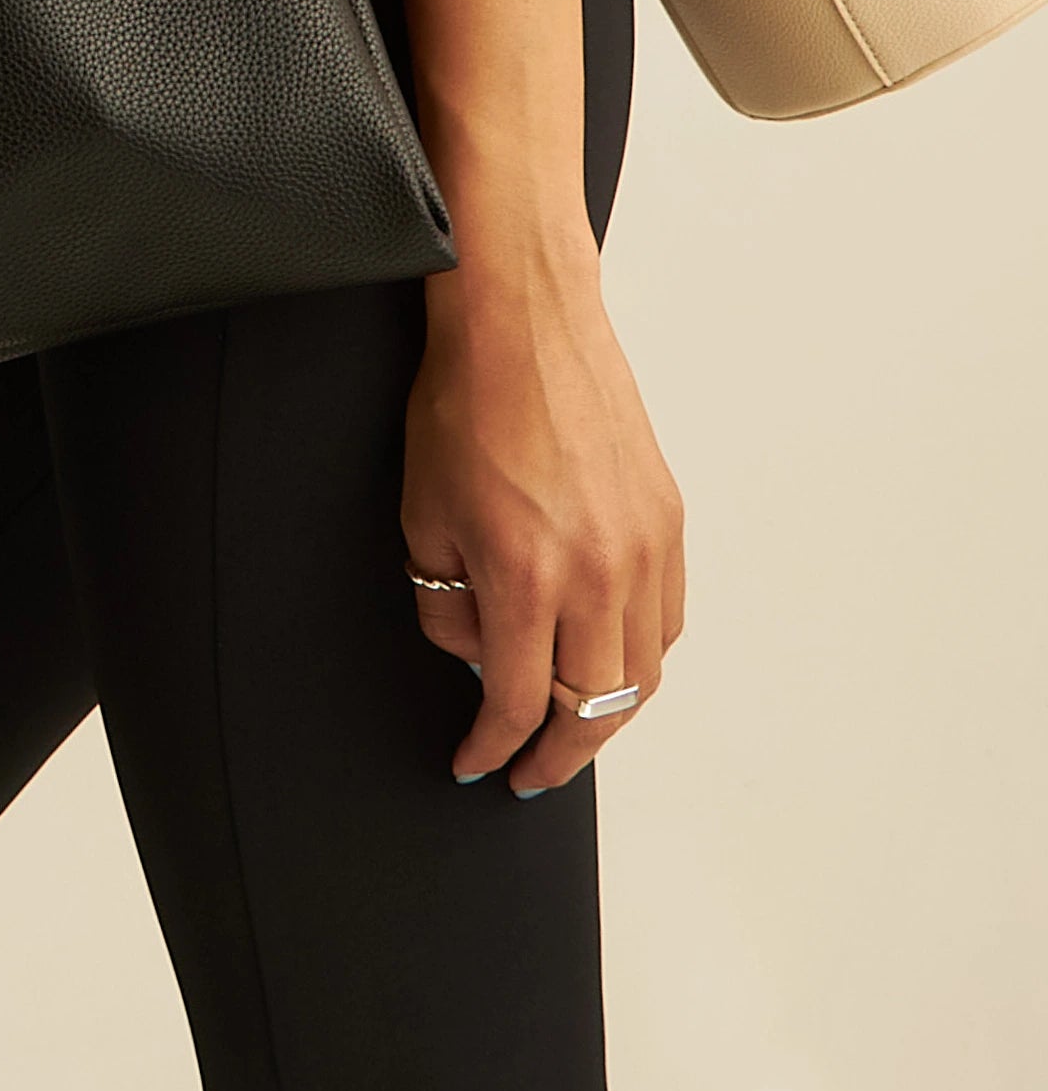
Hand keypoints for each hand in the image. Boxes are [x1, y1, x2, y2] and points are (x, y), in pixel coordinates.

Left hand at [402, 236, 684, 795]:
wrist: (522, 319)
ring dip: (607, 717)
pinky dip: (641, 659)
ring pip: (643, 676)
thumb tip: (477, 656)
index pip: (519, 705)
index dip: (493, 748)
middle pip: (594, 710)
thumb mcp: (423, 516)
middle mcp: (600, 573)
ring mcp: (645, 548)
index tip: (477, 762)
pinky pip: (669, 621)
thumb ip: (446, 605)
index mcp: (529, 577)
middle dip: (557, 756)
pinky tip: (609, 661)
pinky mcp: (668, 520)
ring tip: (571, 729)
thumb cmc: (463, 403)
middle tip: (530, 770)